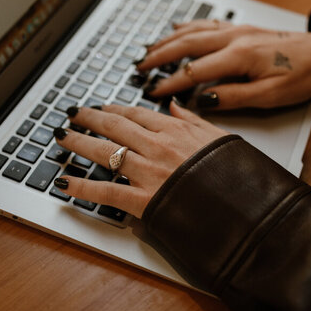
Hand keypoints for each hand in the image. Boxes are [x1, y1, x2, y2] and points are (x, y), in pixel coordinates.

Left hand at [54, 102, 226, 217]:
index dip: (114, 110)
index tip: (101, 108)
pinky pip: (107, 191)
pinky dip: (83, 186)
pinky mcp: (144, 200)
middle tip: (72, 114)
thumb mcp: (219, 137)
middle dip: (88, 119)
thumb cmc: (235, 173)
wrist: (248, 206)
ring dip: (79, 143)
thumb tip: (176, 104)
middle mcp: (157, 147)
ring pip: (105, 153)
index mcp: (176, 131)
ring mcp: (149, 173)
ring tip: (62, 137)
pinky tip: (65, 182)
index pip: (136, 114)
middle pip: (114, 128)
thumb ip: (194, 119)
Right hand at [138, 19, 310, 109]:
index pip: (194, 72)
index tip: (152, 93)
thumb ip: (234, 97)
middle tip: (139, 67)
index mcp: (239, 56)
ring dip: (167, 41)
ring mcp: (236, 30)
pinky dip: (187, 26)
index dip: (170, 84)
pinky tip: (176, 28)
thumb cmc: (301, 75)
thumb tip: (203, 100)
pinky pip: (207, 24)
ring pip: (193, 31)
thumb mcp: (270, 95)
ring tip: (147, 50)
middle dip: (159, 57)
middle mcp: (233, 38)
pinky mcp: (240, 28)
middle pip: (186, 45)